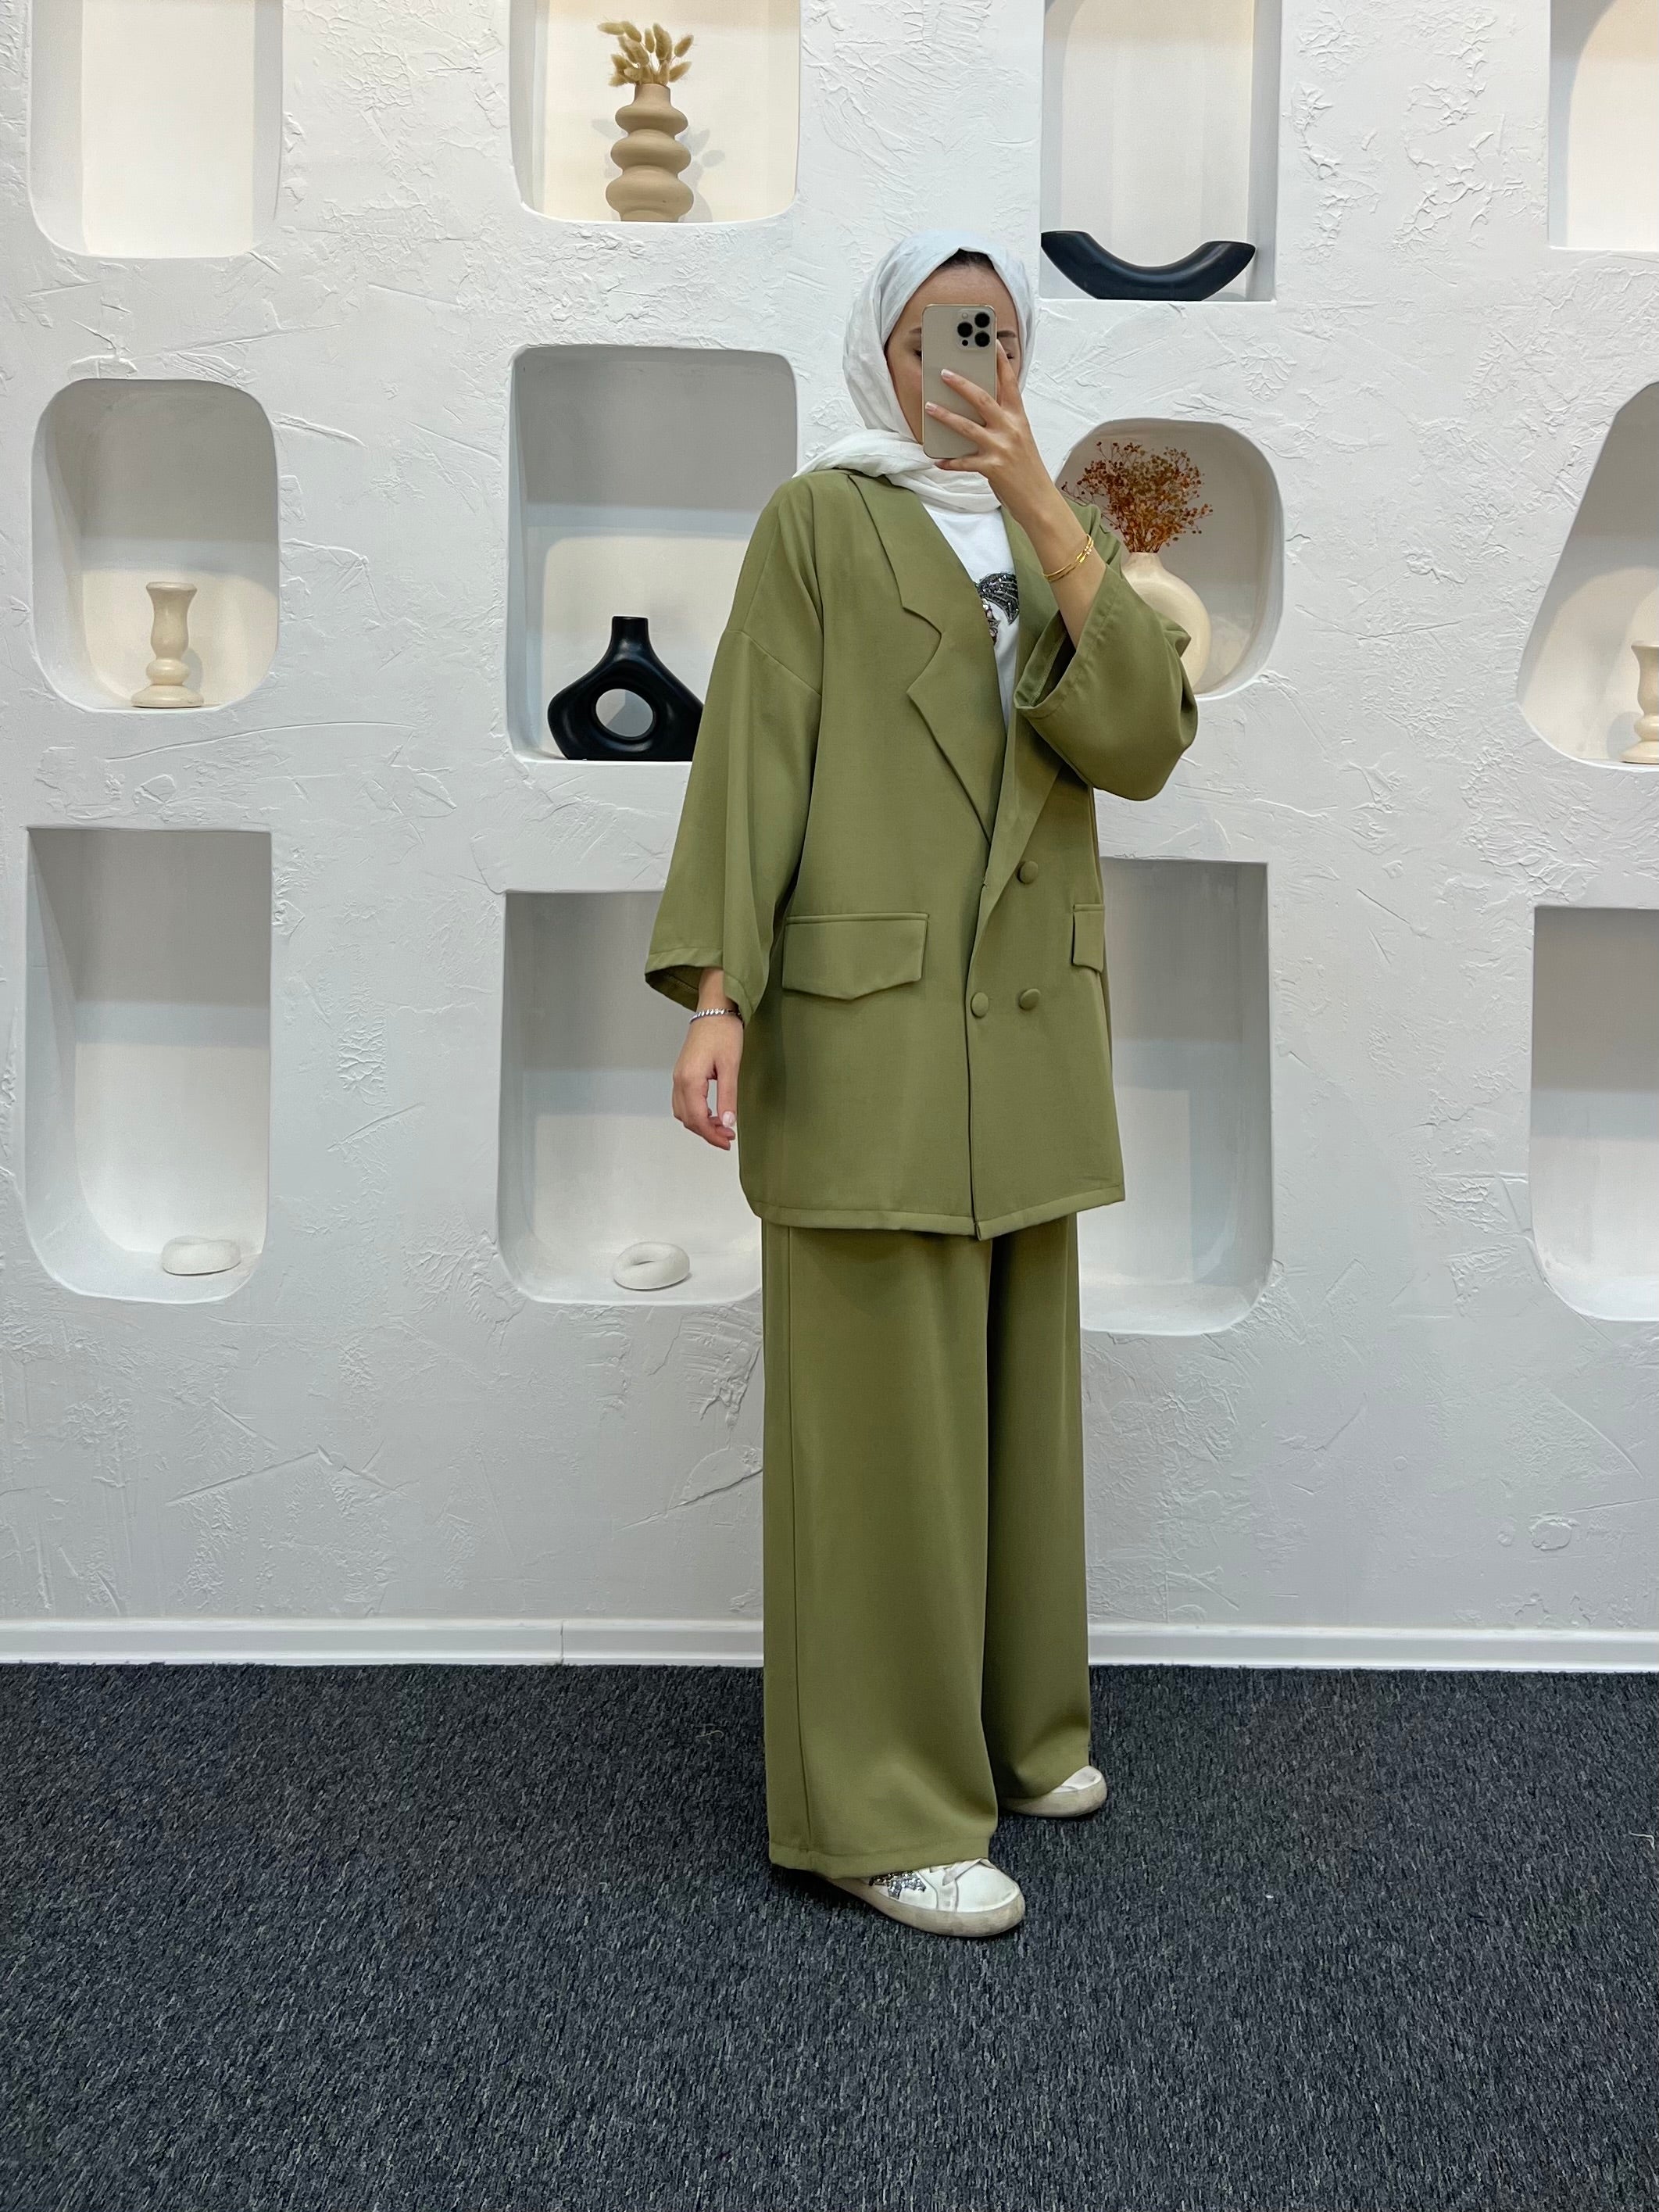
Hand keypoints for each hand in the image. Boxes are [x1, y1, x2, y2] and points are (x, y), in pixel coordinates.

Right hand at [672, 1012, 741, 1149]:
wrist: (714, 1009)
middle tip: (728, 1136)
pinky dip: (695, 1113)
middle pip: (687, 1119)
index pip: (698, 1119)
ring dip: (700, 1124)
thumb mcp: (730, 1066)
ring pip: (683, 1112)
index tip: (727, 1141)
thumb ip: (728, 1097)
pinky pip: (682, 1101)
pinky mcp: (682, 1073)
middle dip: (707, 1132)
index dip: (712, 1135)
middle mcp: (679, 1080)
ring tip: (721, 1126)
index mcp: (690, 1080)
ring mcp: (678, 1076)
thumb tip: (727, 1123)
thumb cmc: (723, 1032)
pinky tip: (711, 1112)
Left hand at [925, 341, 1072, 542]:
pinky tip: (937, 460)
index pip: (1009, 383)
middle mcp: (1011, 429)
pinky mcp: (992, 468)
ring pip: (968, 427)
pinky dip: (950, 461)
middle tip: (944, 372)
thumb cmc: (1027, 469)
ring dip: (946, 416)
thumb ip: (1003, 422)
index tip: (991, 342)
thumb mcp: (1020, 439)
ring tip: (929, 407)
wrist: (1040, 500)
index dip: (1000, 362)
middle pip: (983, 399)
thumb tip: (976, 411)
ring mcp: (1001, 448)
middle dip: (962, 384)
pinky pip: (964, 462)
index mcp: (1019, 418)